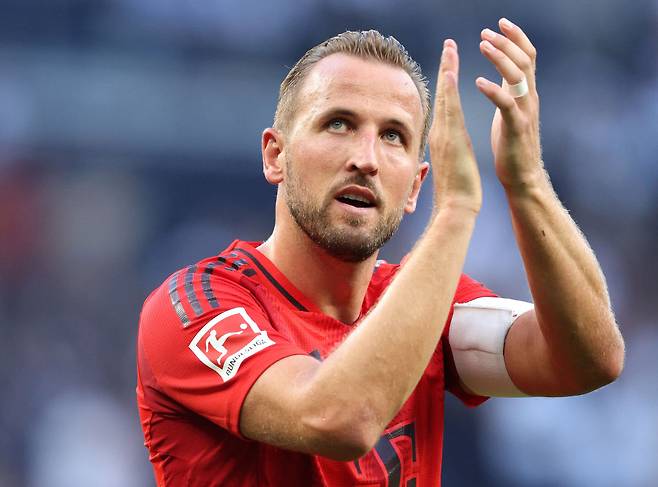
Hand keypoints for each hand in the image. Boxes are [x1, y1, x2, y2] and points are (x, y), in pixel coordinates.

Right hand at [428, 39, 481, 213]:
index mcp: (443, 136)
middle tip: (449, 44)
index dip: (448, 80)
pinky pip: (450, 110)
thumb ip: (449, 149)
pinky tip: (452, 72)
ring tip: (450, 48)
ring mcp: (444, 135)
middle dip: (446, 67)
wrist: (455, 207)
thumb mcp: (453, 164)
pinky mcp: (451, 140)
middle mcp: (440, 132)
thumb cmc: (456, 191)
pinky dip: (450, 90)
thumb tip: (448, 145)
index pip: (446, 102)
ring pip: (446, 97)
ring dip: (448, 70)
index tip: (451, 61)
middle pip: (443, 94)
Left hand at [476, 18, 542, 190]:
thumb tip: (504, 73)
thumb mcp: (511, 112)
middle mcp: (529, 99)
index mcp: (526, 94)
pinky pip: (506, 104)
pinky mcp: (515, 128)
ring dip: (500, 58)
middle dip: (506, 42)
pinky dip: (493, 90)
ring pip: (517, 77)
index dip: (515, 38)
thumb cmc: (512, 146)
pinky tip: (478, 81)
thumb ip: (510, 91)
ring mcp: (524, 113)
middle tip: (487, 31)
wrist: (523, 177)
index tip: (500, 23)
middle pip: (524, 61)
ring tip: (483, 45)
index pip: (526, 57)